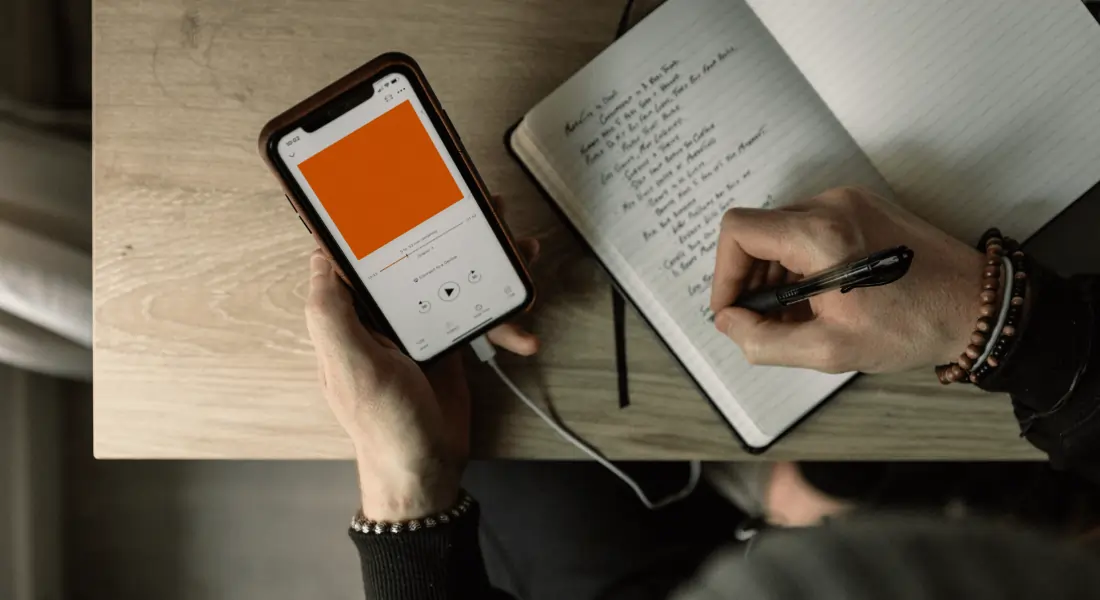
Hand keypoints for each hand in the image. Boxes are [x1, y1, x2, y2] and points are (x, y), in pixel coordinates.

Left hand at [305, 223, 538, 521]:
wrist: (427, 469)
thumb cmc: (382, 425)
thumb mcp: (350, 365)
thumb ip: (330, 311)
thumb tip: (319, 256)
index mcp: (351, 313)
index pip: (360, 252)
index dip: (378, 218)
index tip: (401, 188)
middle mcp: (382, 314)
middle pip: (416, 255)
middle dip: (450, 231)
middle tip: (482, 210)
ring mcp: (418, 326)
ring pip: (452, 277)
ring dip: (487, 264)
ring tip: (518, 250)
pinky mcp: (448, 341)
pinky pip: (476, 312)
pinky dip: (501, 318)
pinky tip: (521, 329)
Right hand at [709, 187, 984, 373]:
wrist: (979, 307)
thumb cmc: (912, 327)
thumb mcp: (829, 350)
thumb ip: (763, 340)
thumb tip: (729, 322)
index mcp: (820, 234)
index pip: (739, 231)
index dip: (724, 273)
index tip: (732, 310)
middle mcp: (832, 205)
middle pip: (759, 230)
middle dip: (750, 279)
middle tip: (762, 321)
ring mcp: (850, 201)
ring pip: (783, 230)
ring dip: (775, 272)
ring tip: (793, 316)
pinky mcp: (865, 207)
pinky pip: (811, 228)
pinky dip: (801, 262)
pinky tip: (817, 298)